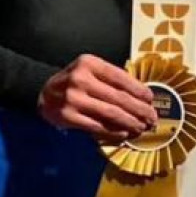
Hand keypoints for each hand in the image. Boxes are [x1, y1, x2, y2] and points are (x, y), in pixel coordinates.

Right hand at [39, 54, 156, 142]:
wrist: (43, 93)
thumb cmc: (73, 81)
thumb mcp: (89, 70)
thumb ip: (111, 79)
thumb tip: (141, 97)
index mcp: (89, 63)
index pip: (120, 77)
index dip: (139, 90)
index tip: (151, 99)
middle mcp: (81, 79)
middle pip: (119, 97)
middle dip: (140, 110)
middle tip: (152, 118)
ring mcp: (74, 99)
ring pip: (111, 113)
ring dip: (131, 122)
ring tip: (143, 127)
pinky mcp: (69, 117)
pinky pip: (98, 126)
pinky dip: (115, 131)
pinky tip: (125, 133)